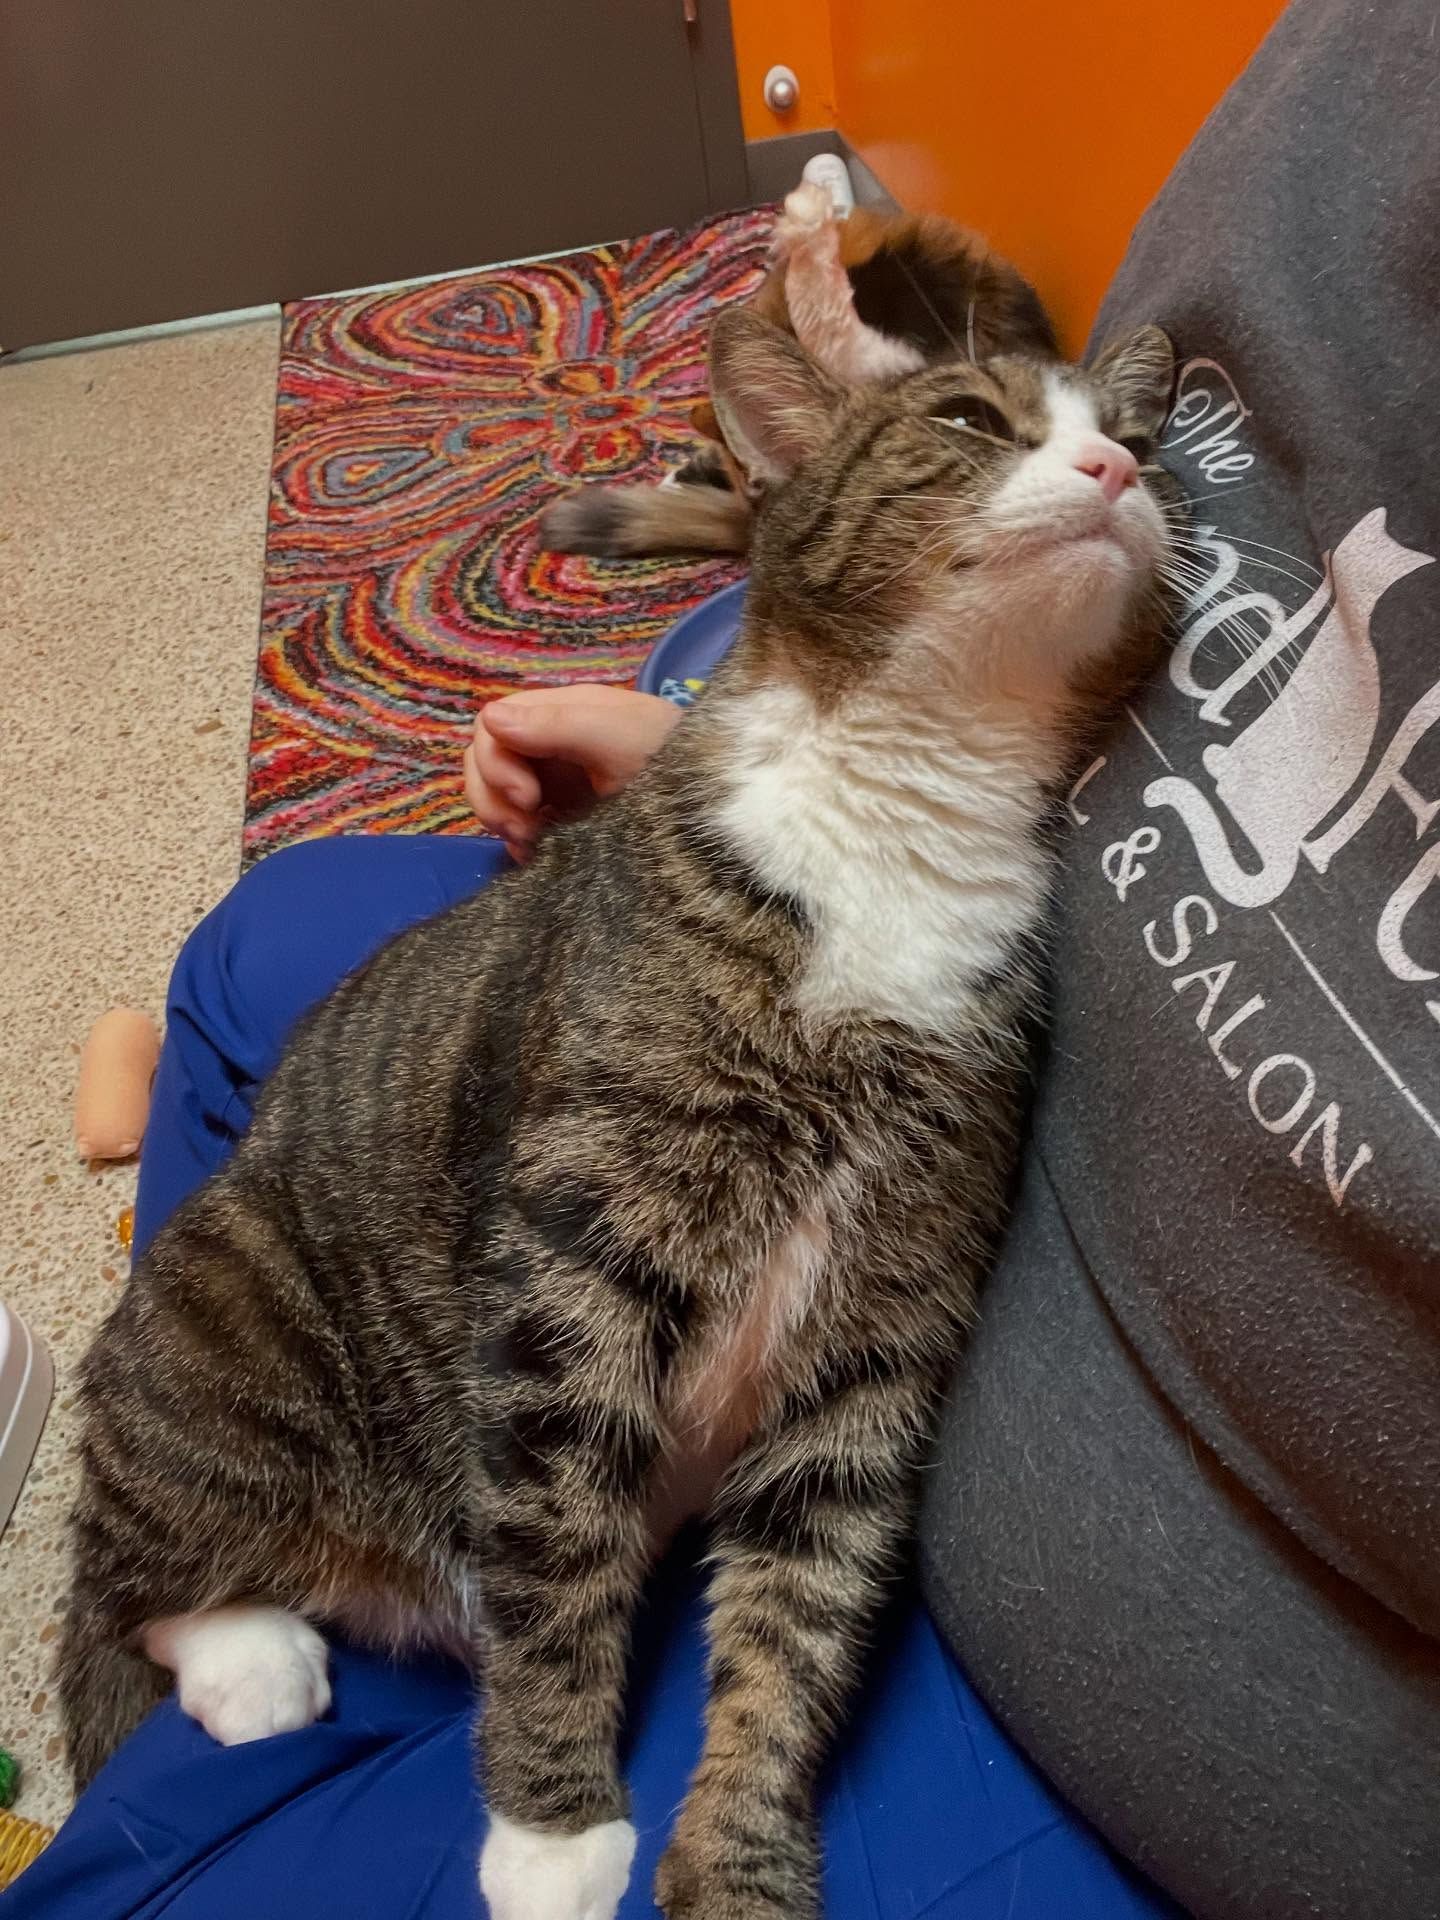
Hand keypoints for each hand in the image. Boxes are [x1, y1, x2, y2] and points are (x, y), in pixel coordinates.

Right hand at [463, 684, 682, 861]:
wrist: (718, 815)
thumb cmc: (675, 759)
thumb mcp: (619, 736)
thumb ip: (557, 724)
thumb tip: (491, 718)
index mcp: (563, 714)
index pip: (494, 726)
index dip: (496, 761)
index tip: (529, 797)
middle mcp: (553, 745)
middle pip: (485, 761)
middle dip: (494, 797)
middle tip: (526, 829)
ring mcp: (558, 784)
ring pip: (496, 795)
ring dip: (503, 821)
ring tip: (532, 844)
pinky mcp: (566, 821)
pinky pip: (519, 828)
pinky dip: (518, 844)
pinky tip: (538, 856)